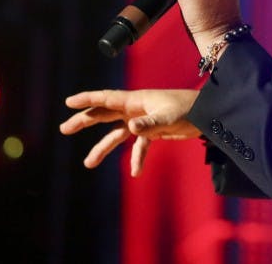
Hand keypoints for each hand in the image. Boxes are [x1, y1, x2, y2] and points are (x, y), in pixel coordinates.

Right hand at [59, 89, 199, 176]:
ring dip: (103, 147)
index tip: (68, 102)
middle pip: (104, 114)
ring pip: (117, 134)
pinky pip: (138, 147)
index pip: (106, 99)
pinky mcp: (152, 131)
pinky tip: (135, 172)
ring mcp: (142, 120)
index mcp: (136, 100)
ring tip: (88, 163)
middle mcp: (135, 109)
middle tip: (64, 128)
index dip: (86, 99)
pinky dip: (136, 158)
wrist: (207, 114)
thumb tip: (131, 129)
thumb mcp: (169, 116)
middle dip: (84, 120)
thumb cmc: (188, 109)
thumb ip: (150, 123)